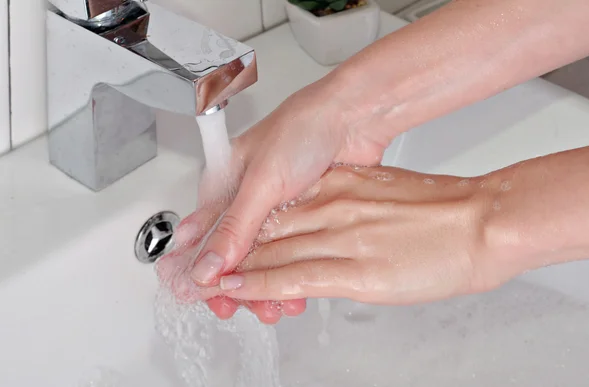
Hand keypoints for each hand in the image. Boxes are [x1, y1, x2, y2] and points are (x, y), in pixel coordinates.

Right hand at [181, 75, 392, 319]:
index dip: (204, 270)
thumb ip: (234, 227)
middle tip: (245, 306)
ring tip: (276, 303)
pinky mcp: (303, 215)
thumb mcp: (262, 182)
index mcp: (224, 185)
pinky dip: (291, 272)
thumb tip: (206, 266)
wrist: (354, 118)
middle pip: (232, 253)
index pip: (202, 237)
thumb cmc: (303, 129)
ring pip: (263, 257)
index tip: (212, 297)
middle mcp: (247, 199)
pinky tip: (297, 288)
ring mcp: (276, 209)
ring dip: (266, 283)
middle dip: (238, 284)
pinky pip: (291, 253)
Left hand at [217, 165, 508, 304]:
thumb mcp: (381, 194)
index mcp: (337, 186)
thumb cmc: (442, 208)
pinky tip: (235, 289)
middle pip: (262, 229)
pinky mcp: (352, 268)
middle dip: (225, 251)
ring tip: (203, 286)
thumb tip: (327, 220)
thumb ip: (347, 205)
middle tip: (194, 266)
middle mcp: (330, 205)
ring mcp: (339, 236)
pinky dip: (257, 282)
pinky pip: (291, 274)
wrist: (482, 219)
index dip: (240, 226)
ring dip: (232, 270)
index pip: (273, 207)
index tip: (217, 239)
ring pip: (269, 253)